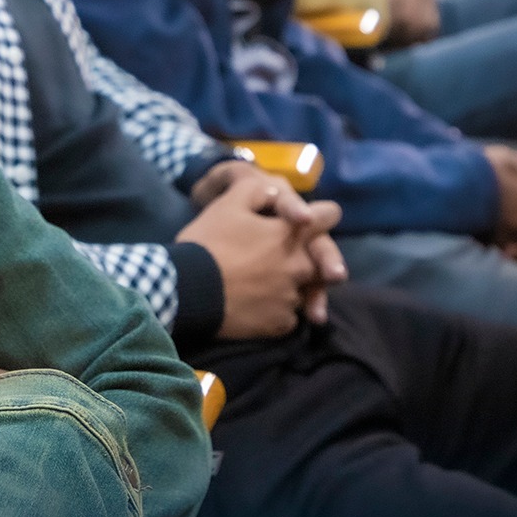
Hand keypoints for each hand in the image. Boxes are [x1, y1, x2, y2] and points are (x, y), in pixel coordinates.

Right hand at [178, 164, 345, 337]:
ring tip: (264, 284)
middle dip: (307, 254)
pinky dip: (279, 310)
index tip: (306, 221)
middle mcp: (301, 266)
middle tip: (277, 257)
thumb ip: (260, 192)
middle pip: (322, 258)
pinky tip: (260, 305)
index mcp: (292, 234)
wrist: (186, 289)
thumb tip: (277, 193)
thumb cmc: (209, 243)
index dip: (321, 214)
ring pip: (305, 289)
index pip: (330, 215)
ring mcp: (292, 298)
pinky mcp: (280, 325)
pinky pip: (290, 316)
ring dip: (293, 284)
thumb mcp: (228, 204)